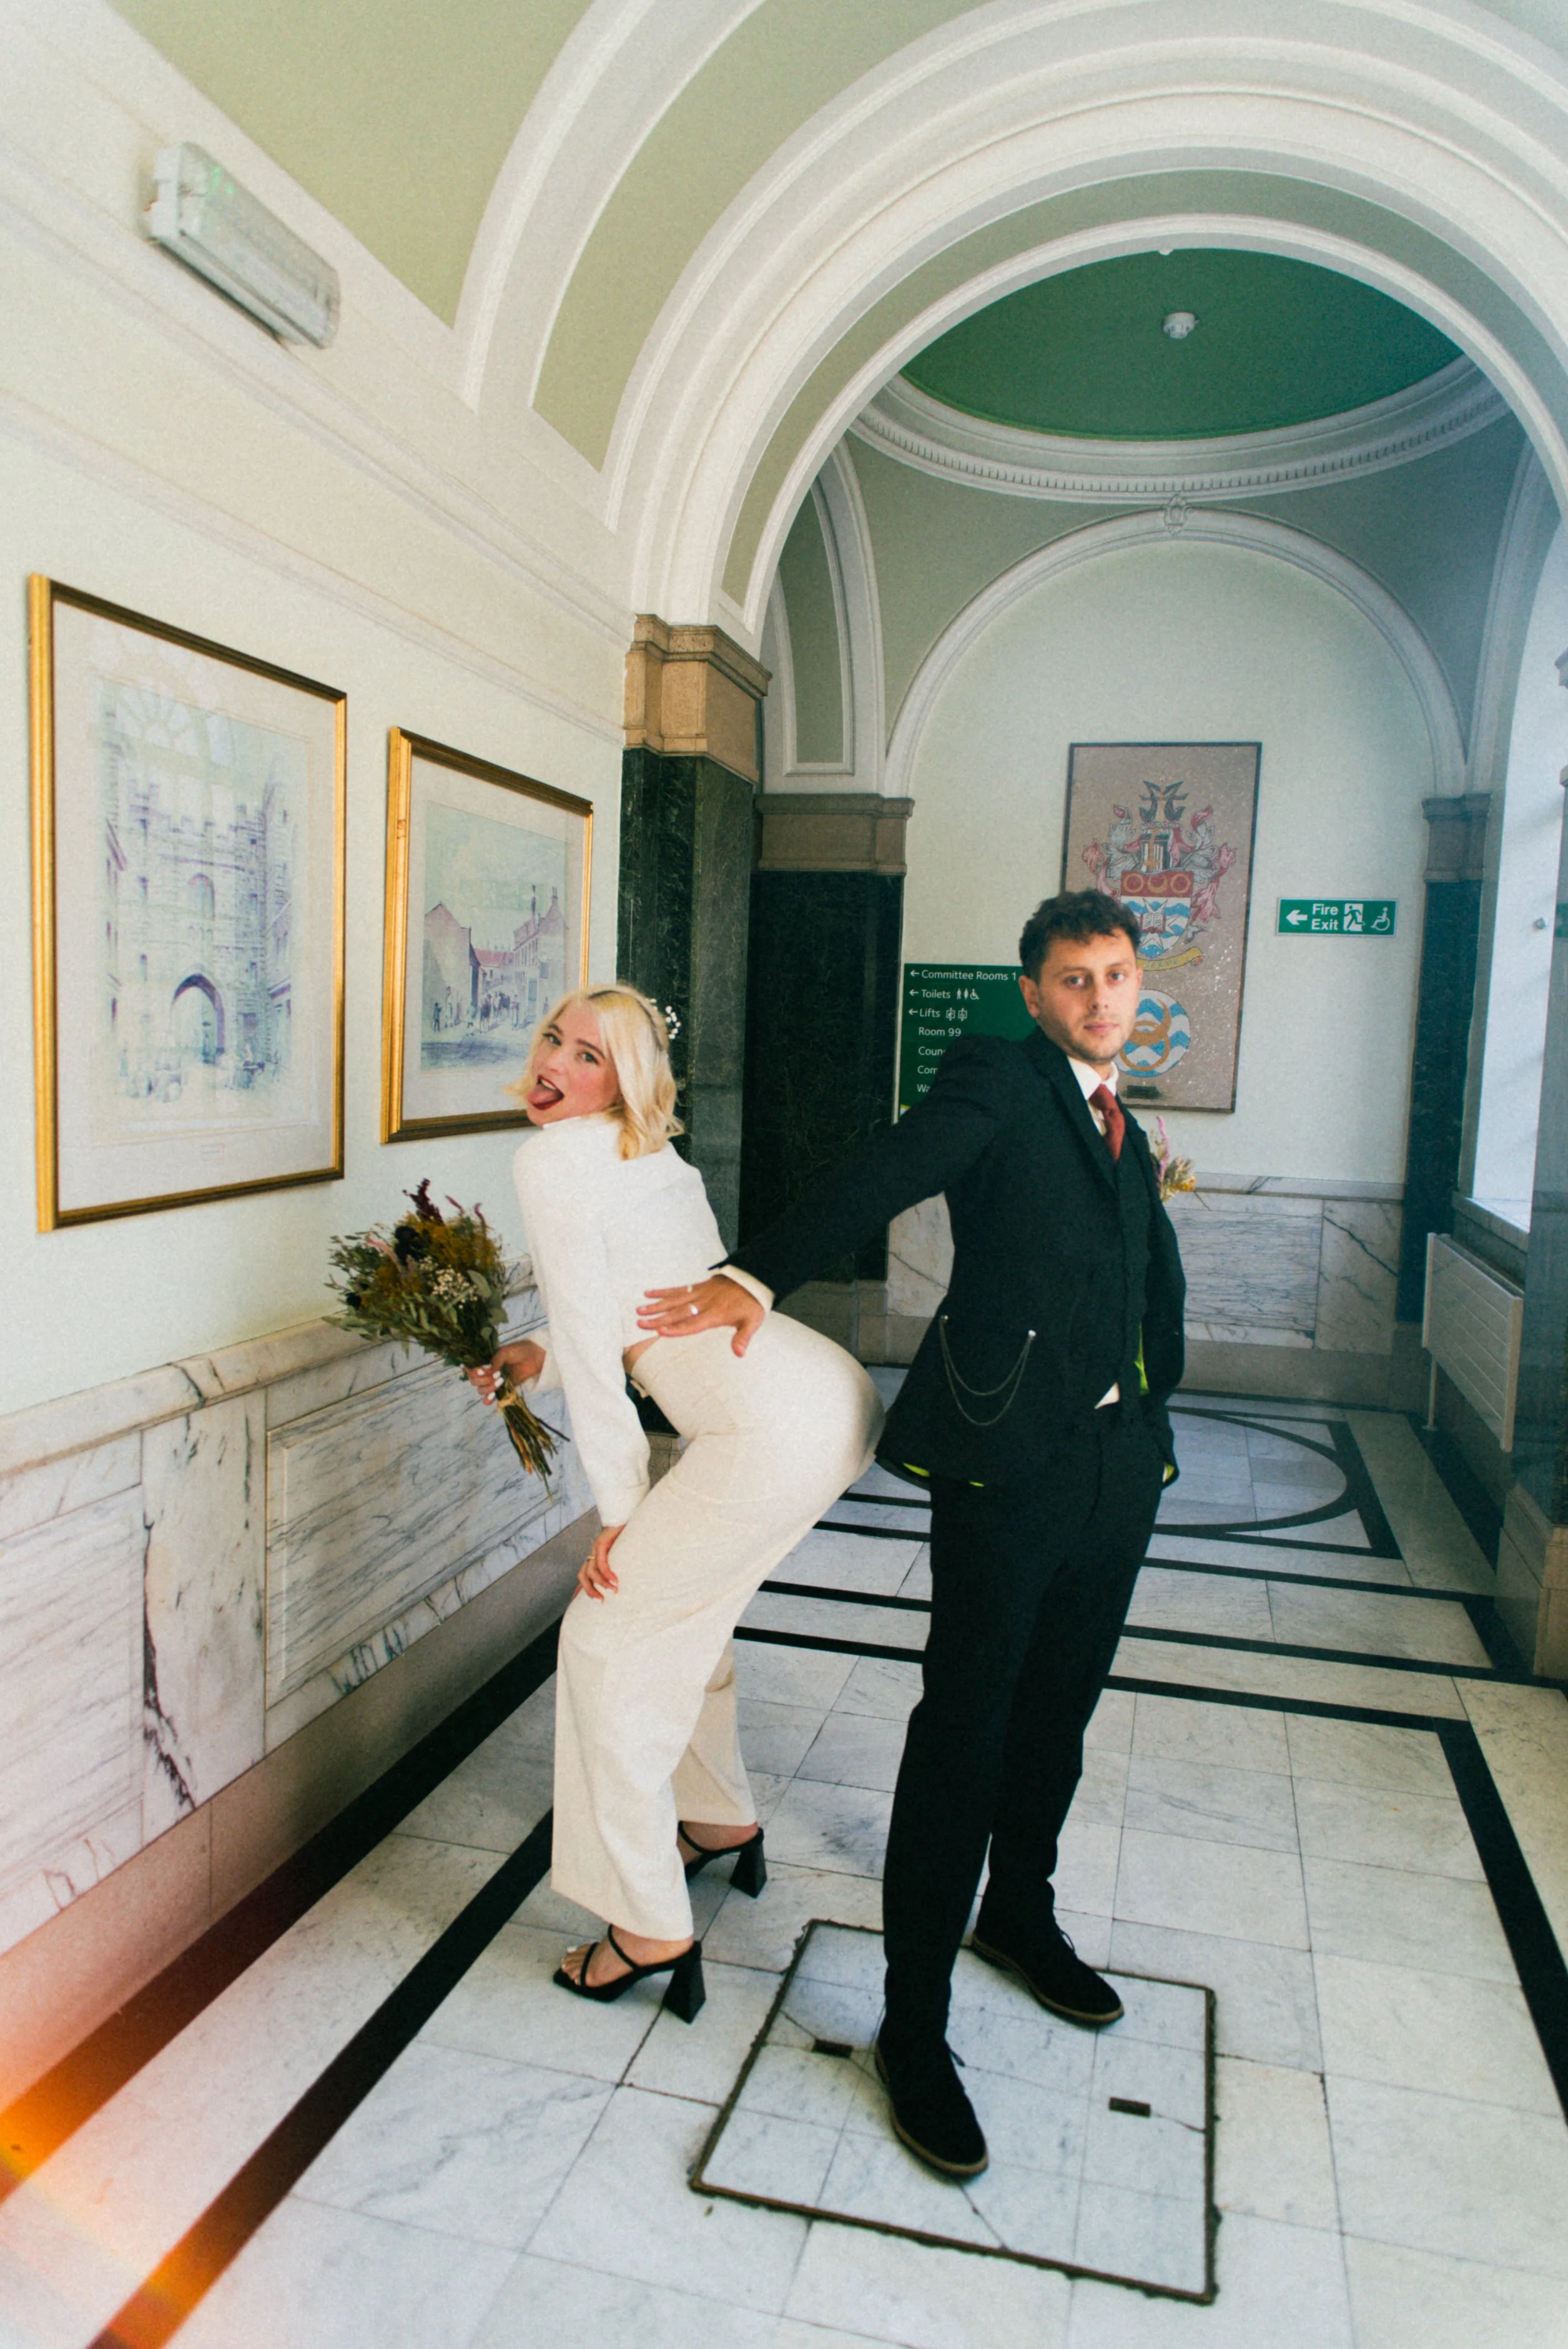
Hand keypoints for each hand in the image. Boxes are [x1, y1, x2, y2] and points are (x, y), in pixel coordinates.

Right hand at [466, 1338, 544, 1403]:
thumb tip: (485, 1371)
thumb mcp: (505, 1352)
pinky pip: (491, 1399)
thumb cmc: (519, 1351)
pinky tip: (494, 1398)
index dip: (473, 1372)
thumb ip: (495, 1361)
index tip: (482, 1371)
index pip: (470, 1369)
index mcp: (484, 1361)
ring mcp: (493, 1382)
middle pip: (474, 1382)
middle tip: (497, 1375)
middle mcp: (486, 1373)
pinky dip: (490, 1400)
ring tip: (501, 1381)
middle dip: (483, 1380)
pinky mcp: (501, 1390)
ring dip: (488, 1388)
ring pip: (481, 1391)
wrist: (535, 1357)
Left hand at [577, 1523, 623, 1600]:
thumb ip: (620, 1564)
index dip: (580, 1589)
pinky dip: (607, 1573)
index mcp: (596, 1556)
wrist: (627, 1514)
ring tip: (612, 1591)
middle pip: (582, 1575)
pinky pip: (601, 1562)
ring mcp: (596, 1548)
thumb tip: (627, 1579)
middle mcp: (593, 1553)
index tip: (577, 1603)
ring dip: (601, 1584)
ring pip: (590, 1571)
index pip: (584, 1575)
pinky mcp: (602, 1543)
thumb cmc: (628, 1535)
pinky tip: (615, 1581)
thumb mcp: (622, 1553)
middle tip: (600, 1601)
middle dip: (588, 1591)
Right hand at [636, 1275, 764, 1356]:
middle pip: (678, 1312)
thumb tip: (739, 1353)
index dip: (677, 1328)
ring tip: (639, 1310)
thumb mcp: (752, 1322)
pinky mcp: (697, 1286)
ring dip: (656, 1305)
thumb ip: (743, 1338)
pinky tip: (648, 1293)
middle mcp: (704, 1303)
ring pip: (674, 1300)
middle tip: (641, 1323)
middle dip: (659, 1318)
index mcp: (715, 1314)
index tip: (660, 1331)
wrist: (752, 1280)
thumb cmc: (751, 1304)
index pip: (693, 1324)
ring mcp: (699, 1293)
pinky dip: (663, 1291)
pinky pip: (677, 1289)